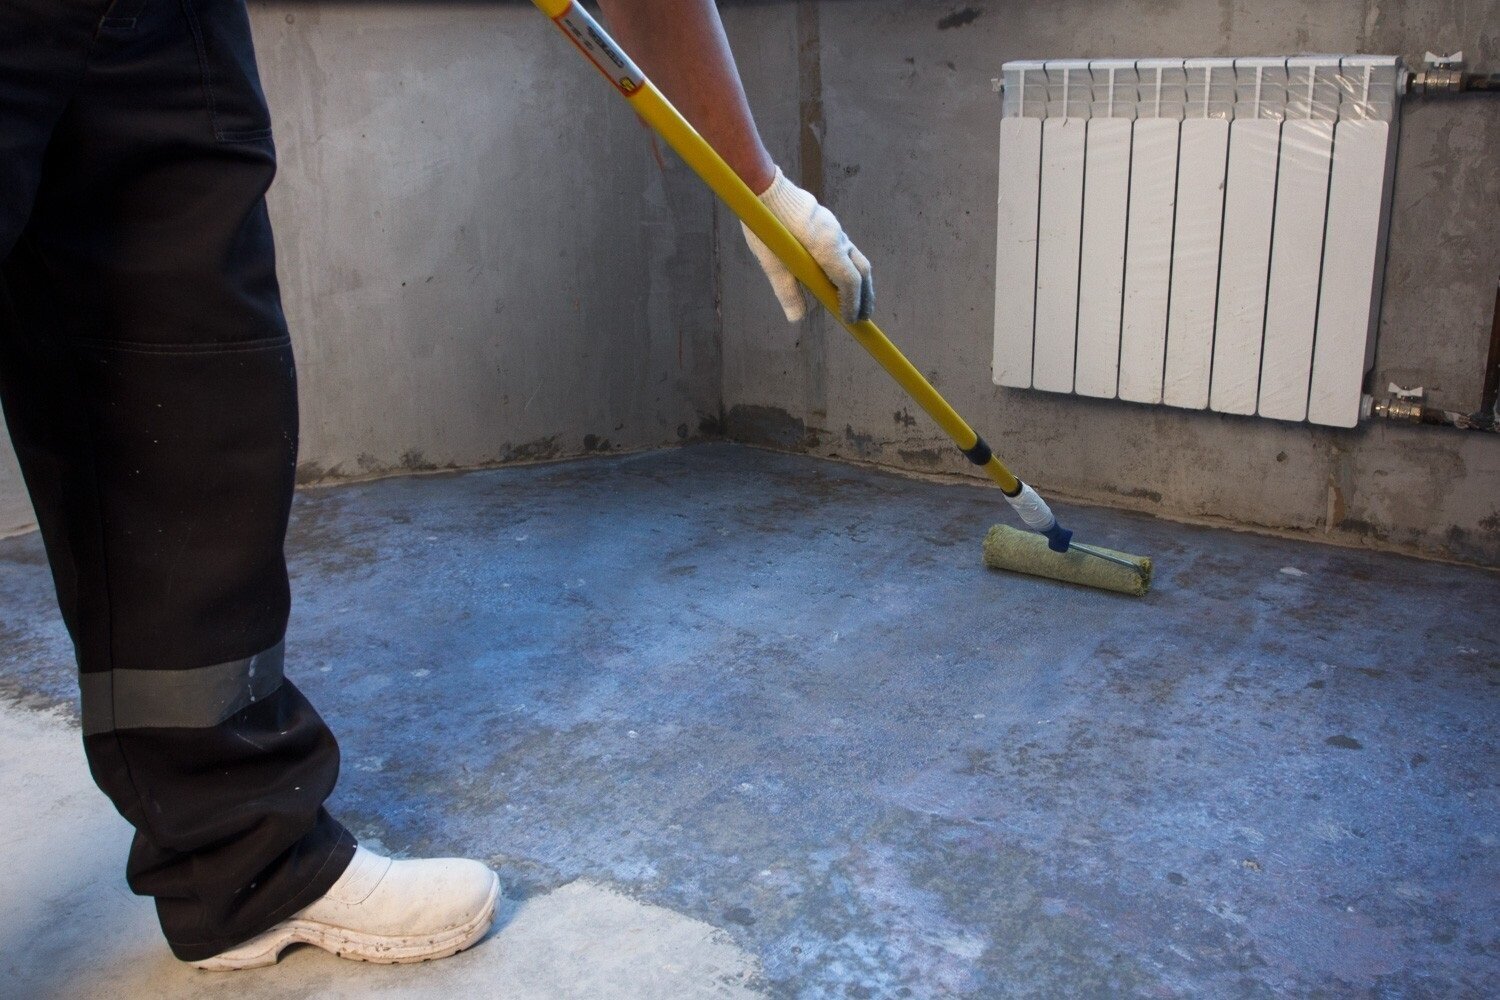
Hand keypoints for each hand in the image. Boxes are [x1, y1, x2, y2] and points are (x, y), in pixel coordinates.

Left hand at [741, 168, 873, 324]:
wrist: (764, 187)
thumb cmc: (766, 226)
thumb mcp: (773, 263)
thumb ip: (786, 291)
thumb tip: (796, 318)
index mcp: (827, 247)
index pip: (850, 282)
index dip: (852, 304)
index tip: (849, 321)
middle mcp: (837, 237)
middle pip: (862, 271)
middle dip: (865, 296)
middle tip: (863, 317)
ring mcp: (835, 228)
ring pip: (856, 259)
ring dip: (858, 282)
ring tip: (855, 302)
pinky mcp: (828, 224)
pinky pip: (845, 249)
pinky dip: (848, 268)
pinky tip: (838, 278)